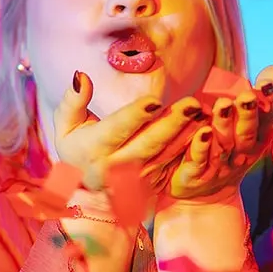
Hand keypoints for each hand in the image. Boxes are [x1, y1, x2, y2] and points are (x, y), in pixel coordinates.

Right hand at [53, 71, 202, 192]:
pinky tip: (206, 130)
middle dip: (172, 123)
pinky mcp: (155, 182)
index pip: (117, 129)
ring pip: (167, 153)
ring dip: (188, 134)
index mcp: (95, 148)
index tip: (154, 101)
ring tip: (205, 114)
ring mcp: (139, 177)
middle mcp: (117, 166)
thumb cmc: (77, 150)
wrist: (88, 195)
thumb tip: (81, 76)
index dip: (135, 115)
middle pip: (149, 142)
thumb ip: (72, 101)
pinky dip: (192, 147)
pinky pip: (176, 163)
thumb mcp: (66, 127)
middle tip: (192, 104)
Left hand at [162, 68, 272, 201]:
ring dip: (224, 125)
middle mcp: (241, 154)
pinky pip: (200, 160)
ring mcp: (220, 166)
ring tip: (223, 104)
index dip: (269, 103)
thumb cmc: (226, 153)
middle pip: (247, 133)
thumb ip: (257, 100)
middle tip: (246, 95)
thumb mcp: (245, 128)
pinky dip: (202, 146)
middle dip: (248, 114)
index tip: (268, 83)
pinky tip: (202, 131)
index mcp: (255, 142)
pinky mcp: (197, 174)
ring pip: (224, 144)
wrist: (204, 195)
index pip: (266, 120)